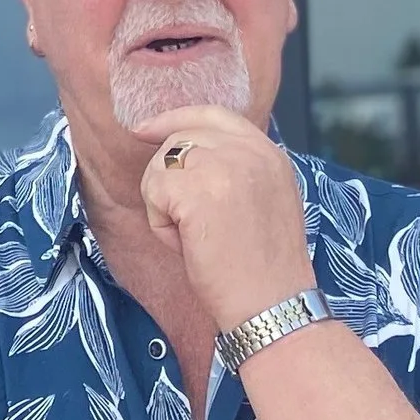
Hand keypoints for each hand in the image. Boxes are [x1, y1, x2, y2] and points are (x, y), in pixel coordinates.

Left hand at [138, 109, 315, 335]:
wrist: (273, 304)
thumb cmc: (264, 269)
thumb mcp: (267, 199)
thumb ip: (238, 169)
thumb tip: (186, 153)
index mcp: (269, 153)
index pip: (214, 115)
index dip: (176, 119)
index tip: (146, 129)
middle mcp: (249, 151)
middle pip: (180, 139)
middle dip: (168, 178)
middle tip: (188, 223)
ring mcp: (223, 166)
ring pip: (162, 165)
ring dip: (166, 204)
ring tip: (196, 237)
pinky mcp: (197, 189)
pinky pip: (154, 192)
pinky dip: (161, 224)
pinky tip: (189, 245)